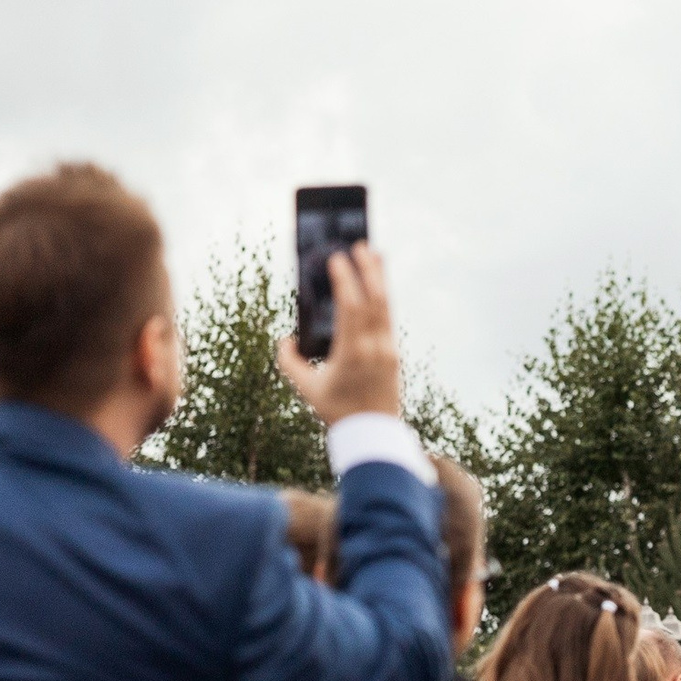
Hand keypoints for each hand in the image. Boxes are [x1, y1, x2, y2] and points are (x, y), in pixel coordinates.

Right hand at [274, 243, 401, 425]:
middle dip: (368, 270)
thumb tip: (286, 338)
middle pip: (374, 300)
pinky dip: (382, 298)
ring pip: (386, 306)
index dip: (345, 280)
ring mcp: (388, 350)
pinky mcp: (394, 354)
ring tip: (375, 254)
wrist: (372, 435)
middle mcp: (374, 347)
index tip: (337, 258)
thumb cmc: (335, 411)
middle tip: (361, 245)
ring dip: (380, 279)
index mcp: (352, 352)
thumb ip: (289, 361)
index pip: (351, 307)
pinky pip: (388, 319)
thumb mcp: (305, 387)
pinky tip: (377, 285)